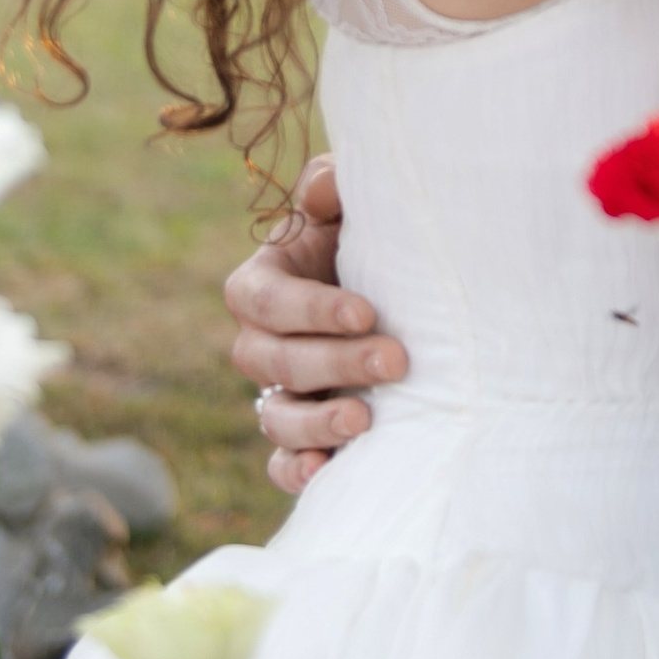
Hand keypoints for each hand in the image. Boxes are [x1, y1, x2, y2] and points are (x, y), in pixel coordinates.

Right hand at [223, 153, 409, 495]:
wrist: (398, 294)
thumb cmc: (367, 238)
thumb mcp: (351, 204)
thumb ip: (331, 185)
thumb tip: (321, 194)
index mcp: (262, 283)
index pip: (267, 300)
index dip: (311, 308)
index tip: (367, 311)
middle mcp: (260, 343)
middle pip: (275, 361)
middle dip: (334, 363)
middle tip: (396, 361)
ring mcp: (277, 393)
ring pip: (275, 417)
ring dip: (315, 424)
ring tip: (364, 422)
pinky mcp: (300, 435)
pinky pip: (281, 463)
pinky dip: (296, 472)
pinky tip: (326, 472)